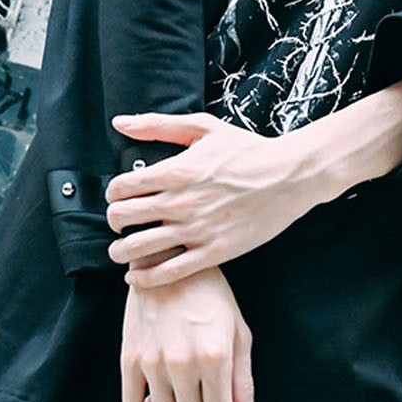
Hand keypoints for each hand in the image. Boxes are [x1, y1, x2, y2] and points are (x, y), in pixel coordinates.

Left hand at [105, 112, 317, 286]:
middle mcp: (179, 202)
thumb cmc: (247, 149)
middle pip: (122, 217)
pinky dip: (144, 277)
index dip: (113, 193)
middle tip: (121, 222)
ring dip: (120, 251)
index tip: (120, 196)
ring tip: (122, 250)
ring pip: (137, 249)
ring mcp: (195, 230)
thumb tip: (120, 123)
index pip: (120, 187)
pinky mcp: (212, 252)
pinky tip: (137, 276)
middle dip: (114, 220)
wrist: (289, 176)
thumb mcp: (203, 128)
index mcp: (174, 171)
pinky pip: (167, 273)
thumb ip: (158, 125)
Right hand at [120, 268, 254, 401]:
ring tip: (181, 397)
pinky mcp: (129, 358)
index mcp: (215, 356)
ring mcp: (153, 362)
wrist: (169, 261)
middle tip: (202, 397)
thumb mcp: (238, 332)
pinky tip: (156, 399)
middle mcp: (183, 363)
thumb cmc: (211, 296)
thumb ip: (243, 381)